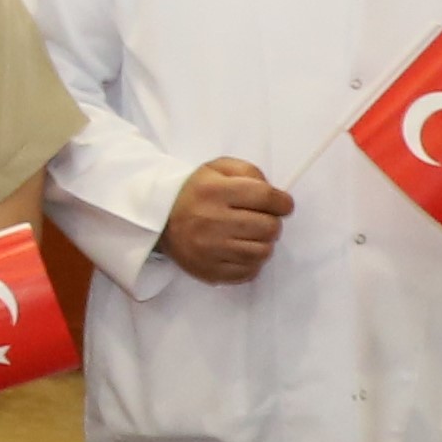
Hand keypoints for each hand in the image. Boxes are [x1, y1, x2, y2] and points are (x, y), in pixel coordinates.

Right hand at [165, 158, 292, 284]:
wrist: (159, 222)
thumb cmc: (197, 193)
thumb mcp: (218, 169)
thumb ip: (249, 172)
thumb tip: (275, 197)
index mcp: (213, 191)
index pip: (267, 197)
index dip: (283, 202)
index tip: (281, 205)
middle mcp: (210, 220)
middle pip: (269, 227)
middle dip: (271, 223)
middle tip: (260, 220)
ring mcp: (209, 250)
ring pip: (262, 252)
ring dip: (262, 243)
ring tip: (249, 236)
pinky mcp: (209, 271)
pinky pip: (249, 272)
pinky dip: (250, 262)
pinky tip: (238, 251)